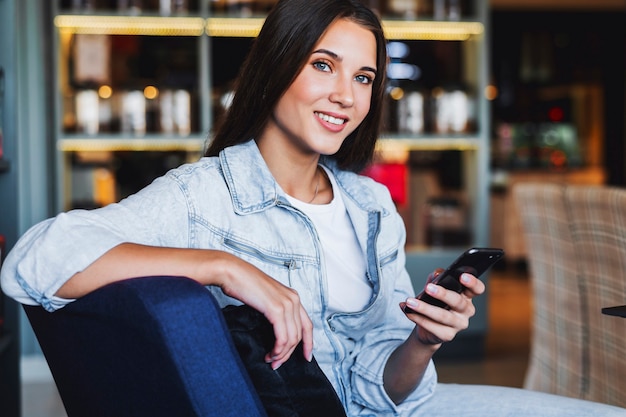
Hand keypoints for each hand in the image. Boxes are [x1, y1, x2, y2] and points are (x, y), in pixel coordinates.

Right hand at [215, 252, 313, 369]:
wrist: (232, 272)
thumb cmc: (243, 284)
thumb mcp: (265, 298)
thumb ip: (274, 311)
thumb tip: (275, 331)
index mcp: (292, 296)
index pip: (307, 324)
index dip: (309, 343)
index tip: (306, 357)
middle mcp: (293, 299)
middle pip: (299, 334)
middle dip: (290, 353)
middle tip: (277, 363)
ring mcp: (286, 304)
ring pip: (292, 338)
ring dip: (282, 353)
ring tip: (271, 360)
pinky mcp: (276, 309)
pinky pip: (283, 337)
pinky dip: (278, 349)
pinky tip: (270, 353)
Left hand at [400, 269, 484, 345]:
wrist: (427, 327)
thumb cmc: (435, 303)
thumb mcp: (435, 287)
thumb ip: (436, 278)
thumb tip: (436, 275)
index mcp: (467, 296)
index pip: (477, 289)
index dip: (472, 282)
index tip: (462, 276)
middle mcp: (466, 311)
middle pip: (458, 301)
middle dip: (442, 294)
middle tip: (428, 287)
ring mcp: (458, 324)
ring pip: (442, 316)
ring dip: (424, 308)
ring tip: (410, 302)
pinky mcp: (447, 335)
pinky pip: (432, 326)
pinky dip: (417, 318)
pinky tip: (408, 311)